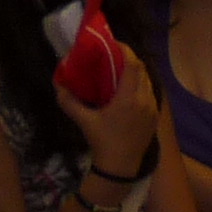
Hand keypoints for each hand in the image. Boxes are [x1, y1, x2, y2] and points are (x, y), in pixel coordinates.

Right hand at [59, 49, 159, 184]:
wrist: (121, 167)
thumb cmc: (103, 142)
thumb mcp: (85, 122)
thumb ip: (70, 102)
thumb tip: (57, 85)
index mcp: (128, 98)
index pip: (132, 64)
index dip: (125, 50)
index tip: (114, 44)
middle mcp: (144, 99)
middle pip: (142, 69)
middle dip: (130, 59)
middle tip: (115, 56)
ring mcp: (152, 108)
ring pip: (148, 80)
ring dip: (136, 72)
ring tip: (121, 71)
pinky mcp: (154, 116)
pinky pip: (150, 92)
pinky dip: (141, 85)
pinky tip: (129, 90)